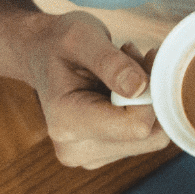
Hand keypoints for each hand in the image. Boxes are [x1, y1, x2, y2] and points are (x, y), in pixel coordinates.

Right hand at [22, 11, 169, 167]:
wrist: (40, 54)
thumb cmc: (59, 43)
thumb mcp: (81, 38)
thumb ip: (110, 63)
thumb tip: (140, 87)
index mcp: (66, 123)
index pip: (135, 126)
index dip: (153, 93)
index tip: (147, 59)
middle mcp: (77, 149)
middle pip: (150, 134)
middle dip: (154, 94)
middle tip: (137, 58)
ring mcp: (92, 156)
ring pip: (154, 136)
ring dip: (152, 99)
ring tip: (128, 69)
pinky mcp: (107, 152)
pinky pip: (148, 136)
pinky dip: (147, 108)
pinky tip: (127, 87)